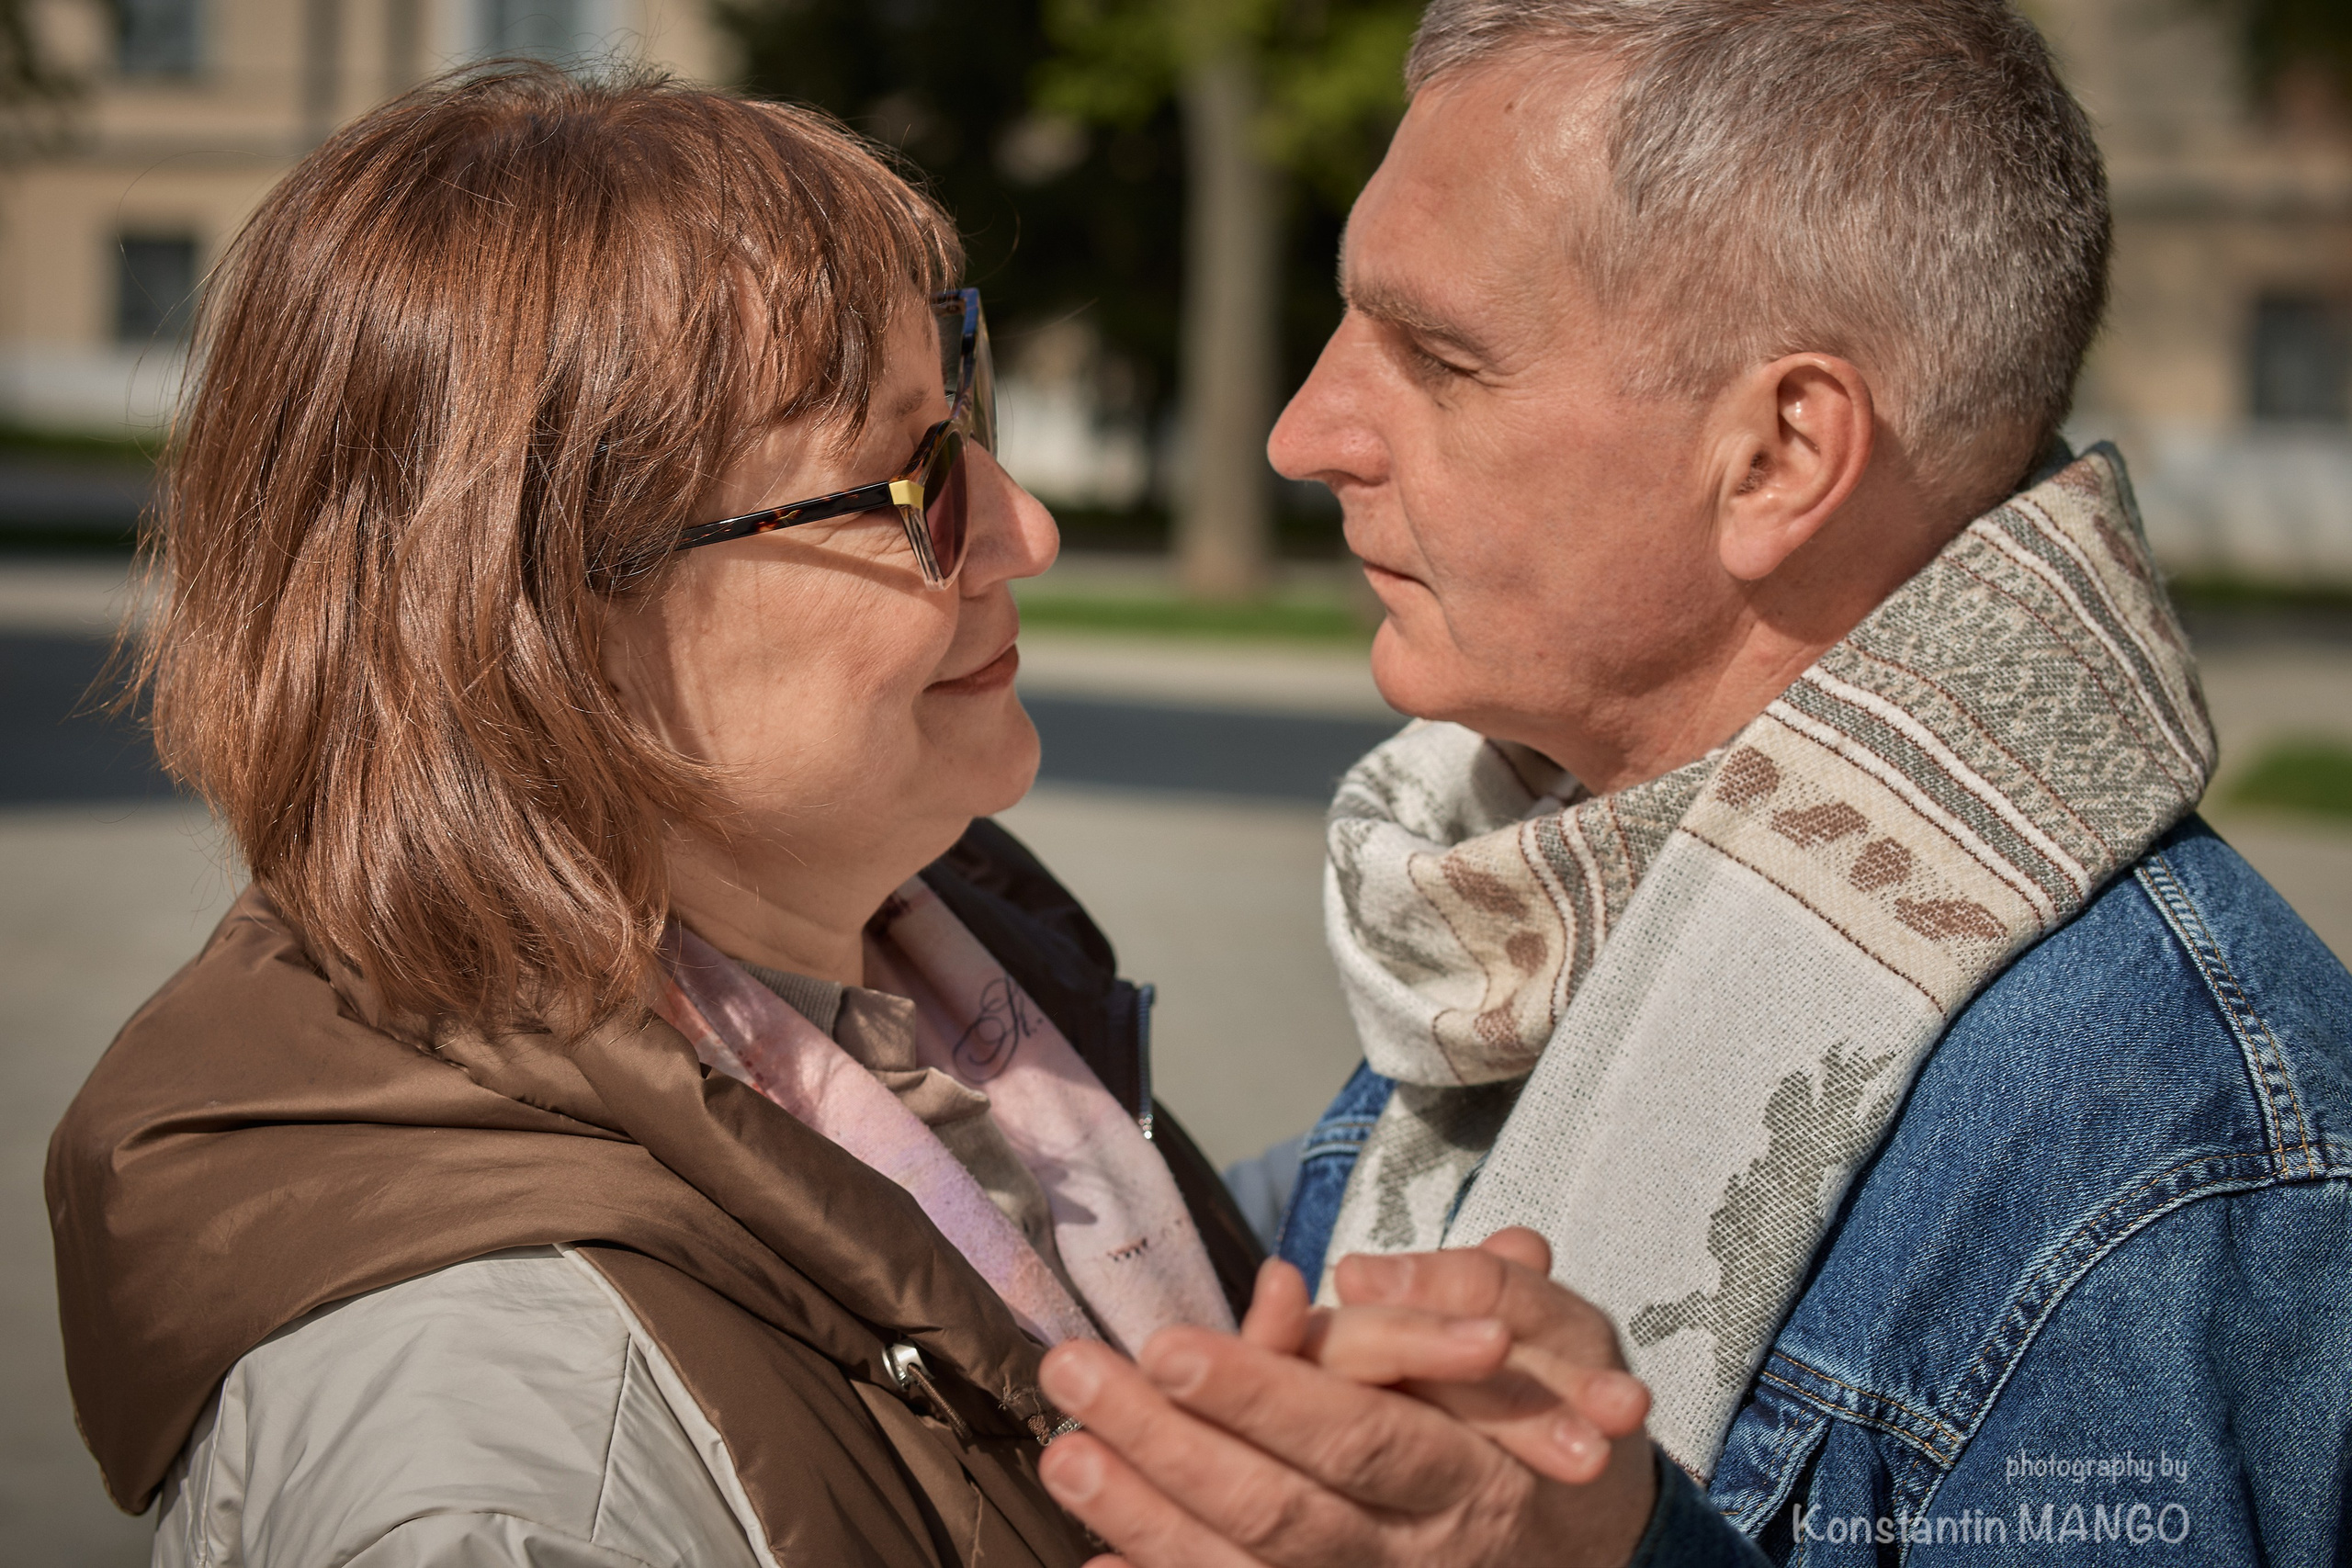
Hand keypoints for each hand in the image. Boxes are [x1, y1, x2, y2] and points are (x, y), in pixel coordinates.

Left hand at [1034, 1229, 1656, 1567]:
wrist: (1594, 1541)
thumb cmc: (1555, 1418)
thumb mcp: (1553, 1343)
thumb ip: (1466, 1298)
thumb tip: (1347, 1275)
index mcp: (1474, 1474)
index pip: (1356, 1435)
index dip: (1260, 1397)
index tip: (1167, 1347)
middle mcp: (1420, 1554)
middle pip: (1283, 1511)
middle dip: (1171, 1448)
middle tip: (1076, 1377)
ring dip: (1148, 1518)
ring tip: (1066, 1456)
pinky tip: (1099, 1560)